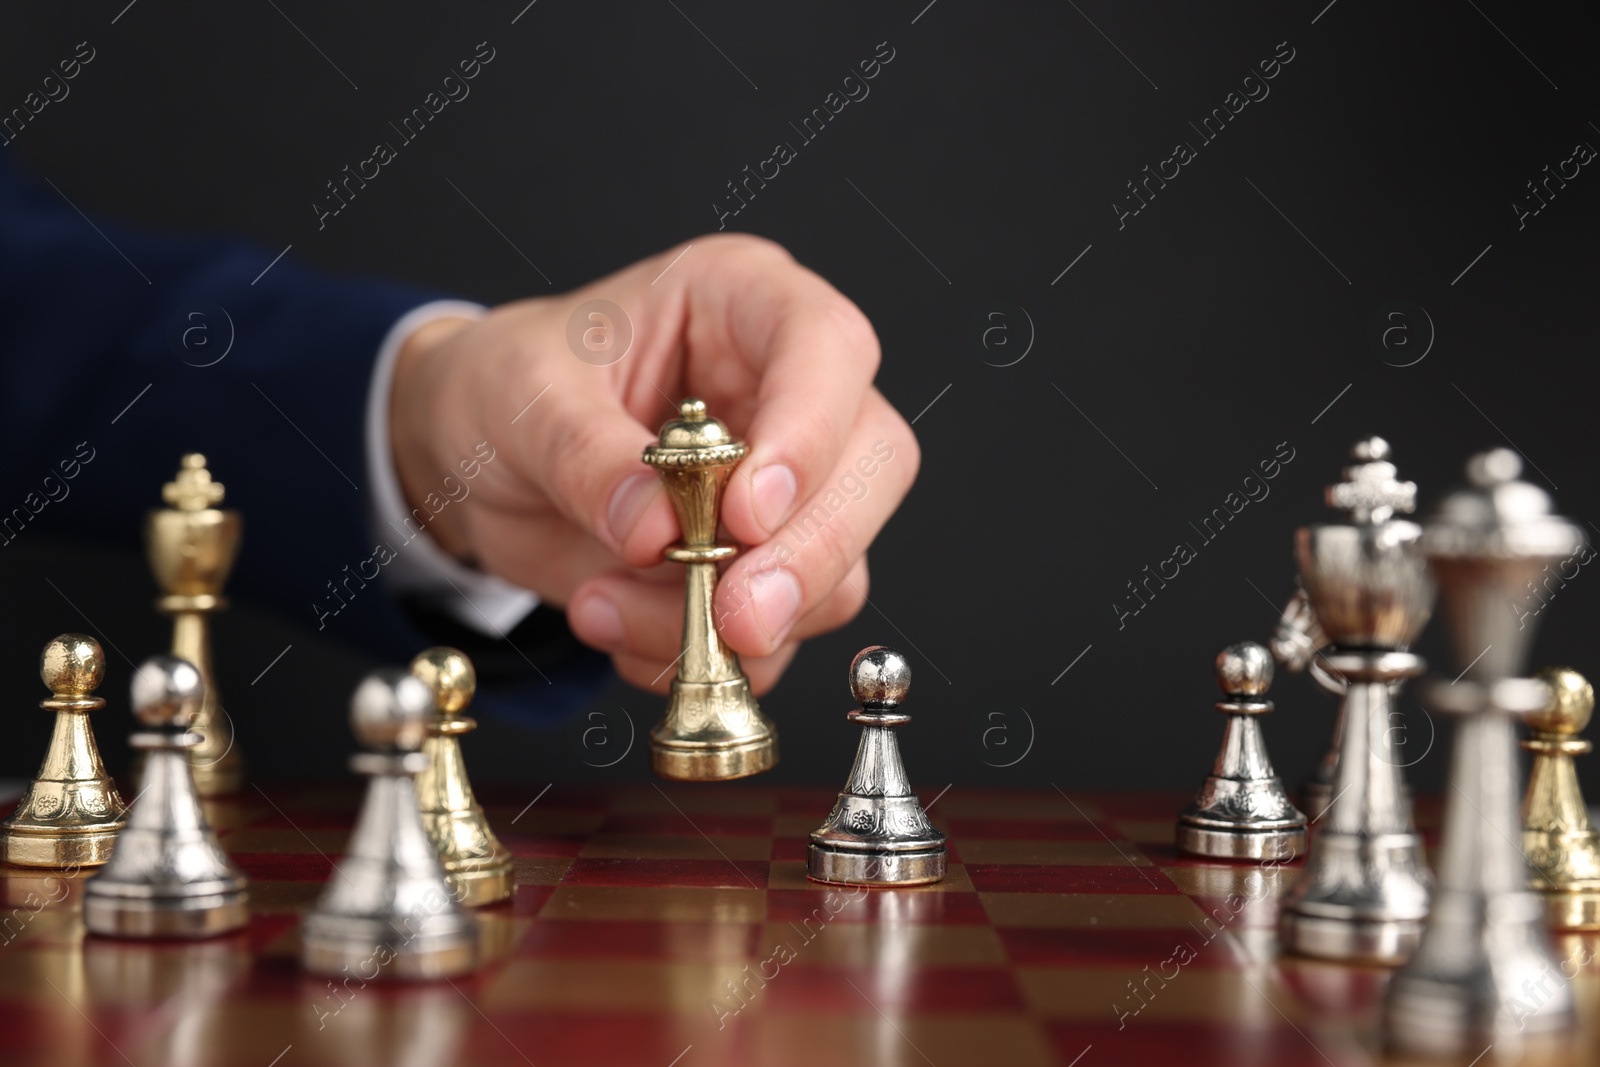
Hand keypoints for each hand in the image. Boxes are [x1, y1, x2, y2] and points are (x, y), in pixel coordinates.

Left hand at [388, 234, 918, 694]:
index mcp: (745, 302)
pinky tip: (618, 626)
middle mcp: (790, 389)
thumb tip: (656, 530)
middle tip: (733, 616)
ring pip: (840, 570)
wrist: (479, 460)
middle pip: (872, 468)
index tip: (747, 514)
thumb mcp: (523, 397)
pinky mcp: (766, 568)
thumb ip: (586, 456)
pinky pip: (779, 637)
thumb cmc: (511, 385)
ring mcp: (792, 487)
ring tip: (604, 604)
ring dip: (730, 621)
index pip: (827, 346)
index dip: (808, 433)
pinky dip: (704, 657)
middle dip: (807, 556)